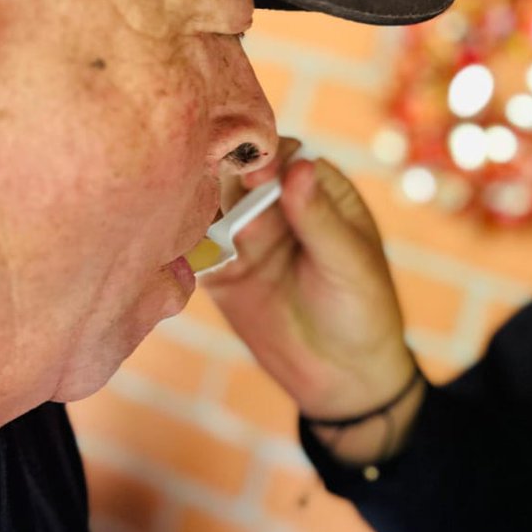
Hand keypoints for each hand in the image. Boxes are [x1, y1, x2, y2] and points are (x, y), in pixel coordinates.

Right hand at [203, 137, 417, 425]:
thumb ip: (319, 218)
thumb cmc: (364, 310)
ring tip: (183, 208)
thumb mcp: (350, 263)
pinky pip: (193, 249)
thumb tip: (298, 166)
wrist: (343, 375)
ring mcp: (246, 237)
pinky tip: (168, 239)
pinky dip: (180, 242)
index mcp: (318, 191)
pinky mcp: (221, 272)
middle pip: (238, 173)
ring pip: (210, 205)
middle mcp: (277, 206)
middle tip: (212, 183)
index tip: (255, 167)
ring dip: (195, 203)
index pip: (285, 156)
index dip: (266, 155)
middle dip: (222, 174)